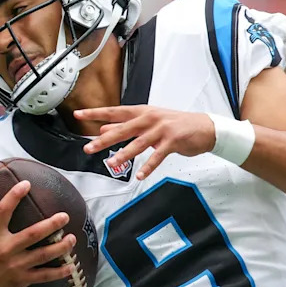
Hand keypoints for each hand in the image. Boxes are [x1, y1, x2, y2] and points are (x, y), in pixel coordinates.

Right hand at [0, 181, 75, 286]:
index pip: (2, 212)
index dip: (14, 197)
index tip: (26, 184)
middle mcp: (4, 250)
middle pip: (32, 234)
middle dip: (51, 224)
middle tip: (65, 216)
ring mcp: (15, 266)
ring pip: (43, 254)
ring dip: (61, 247)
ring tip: (72, 238)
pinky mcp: (21, 281)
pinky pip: (44, 276)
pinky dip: (59, 272)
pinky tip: (71, 267)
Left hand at [75, 105, 215, 180]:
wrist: (205, 128)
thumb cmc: (178, 124)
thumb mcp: (151, 121)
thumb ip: (128, 125)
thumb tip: (105, 127)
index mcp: (143, 112)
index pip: (115, 112)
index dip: (96, 113)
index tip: (79, 115)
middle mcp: (150, 119)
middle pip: (123, 129)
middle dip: (105, 139)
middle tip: (89, 147)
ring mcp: (162, 130)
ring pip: (138, 143)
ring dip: (124, 154)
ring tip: (111, 164)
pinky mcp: (173, 141)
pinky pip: (157, 156)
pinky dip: (148, 166)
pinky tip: (139, 174)